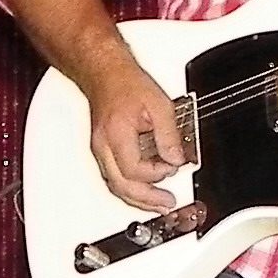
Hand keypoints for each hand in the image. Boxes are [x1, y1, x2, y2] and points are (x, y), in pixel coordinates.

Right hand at [84, 51, 190, 214]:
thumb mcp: (159, 104)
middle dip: (146, 199)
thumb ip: (170, 134)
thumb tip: (177, 158)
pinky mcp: (102, 151)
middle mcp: (103, 147)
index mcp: (116, 135)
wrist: (104, 73)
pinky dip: (129, 188)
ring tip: (158, 204)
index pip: (135, 169)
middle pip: (121, 186)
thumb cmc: (127, 84)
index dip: (157, 173)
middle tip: (167, 203)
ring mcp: (100, 150)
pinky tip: (143, 190)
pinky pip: (113, 177)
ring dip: (137, 199)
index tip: (172, 166)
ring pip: (115, 185)